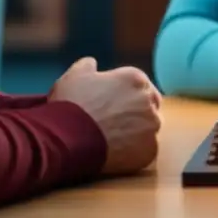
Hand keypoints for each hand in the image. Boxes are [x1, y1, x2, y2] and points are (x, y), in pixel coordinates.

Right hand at [49, 57, 162, 175]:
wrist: (66, 139)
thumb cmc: (70, 105)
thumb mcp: (75, 76)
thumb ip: (87, 66)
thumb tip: (92, 64)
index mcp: (135, 78)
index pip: (140, 86)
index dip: (126, 96)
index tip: (114, 105)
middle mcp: (149, 99)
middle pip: (149, 106)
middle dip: (135, 113)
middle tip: (115, 123)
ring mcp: (151, 126)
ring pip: (149, 129)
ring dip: (136, 133)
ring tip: (113, 140)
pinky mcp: (149, 150)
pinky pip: (146, 151)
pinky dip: (134, 153)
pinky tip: (116, 154)